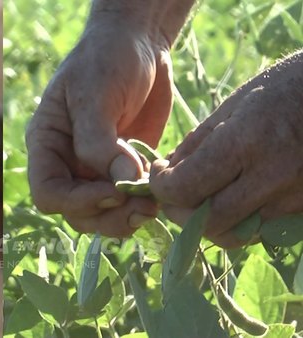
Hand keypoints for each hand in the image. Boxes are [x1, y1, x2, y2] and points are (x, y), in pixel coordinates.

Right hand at [26, 11, 173, 236]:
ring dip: (127, 218)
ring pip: (103, 215)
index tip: (114, 192)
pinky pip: (129, 201)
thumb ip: (99, 140)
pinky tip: (162, 191)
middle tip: (143, 207)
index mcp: (48, 144)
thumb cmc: (107, 58)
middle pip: (77, 213)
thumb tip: (121, 185)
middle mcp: (68, 163)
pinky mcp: (125, 169)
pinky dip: (144, 204)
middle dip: (108, 216)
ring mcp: (97, 169)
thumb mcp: (95, 93)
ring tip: (154, 205)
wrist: (139, 43)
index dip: (78, 201)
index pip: (49, 192)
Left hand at [150, 52, 302, 247]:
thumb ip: (197, 143)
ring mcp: (294, 197)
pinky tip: (234, 199)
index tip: (158, 173)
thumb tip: (167, 171)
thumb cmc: (286, 88)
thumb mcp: (234, 105)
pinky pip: (261, 231)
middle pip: (208, 221)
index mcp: (245, 142)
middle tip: (173, 193)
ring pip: (235, 234)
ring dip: (208, 222)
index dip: (162, 187)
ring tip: (202, 197)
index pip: (185, 188)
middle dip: (179, 211)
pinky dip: (238, 223)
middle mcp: (271, 175)